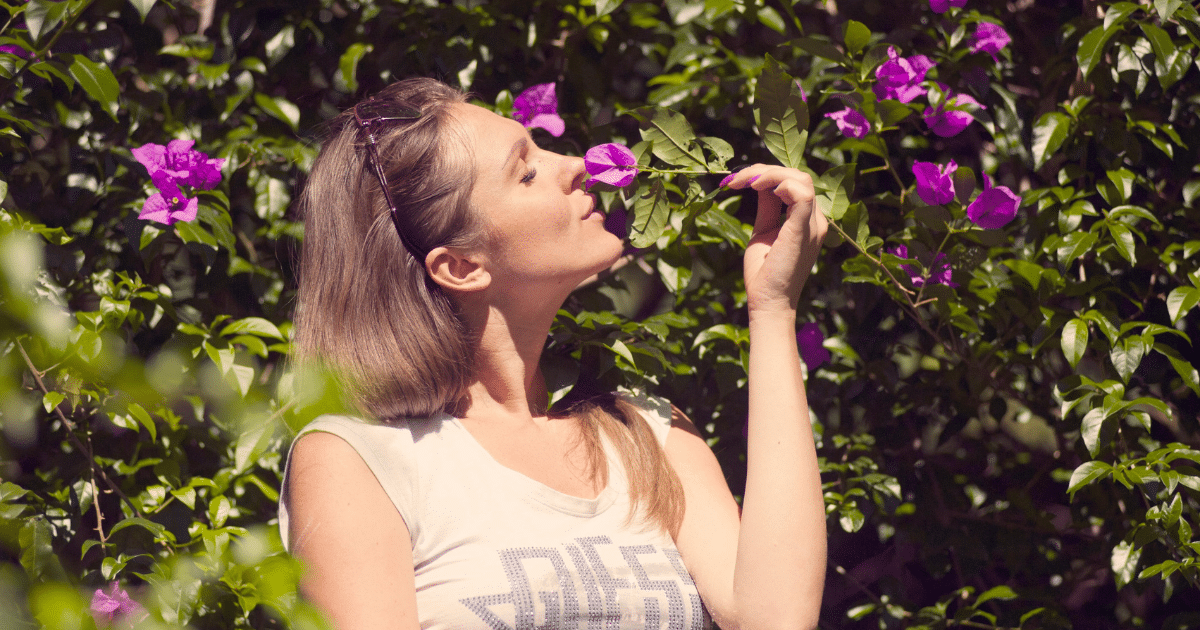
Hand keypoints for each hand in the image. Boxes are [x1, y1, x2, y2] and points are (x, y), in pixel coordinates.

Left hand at [722, 165, 827, 314]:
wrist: (767, 302)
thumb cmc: (764, 273)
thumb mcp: (764, 231)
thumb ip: (768, 208)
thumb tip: (760, 184)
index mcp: (808, 220)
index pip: (794, 182)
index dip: (766, 174)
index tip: (735, 181)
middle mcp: (816, 220)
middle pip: (797, 175)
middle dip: (763, 170)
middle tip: (734, 179)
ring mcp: (813, 225)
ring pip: (800, 178)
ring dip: (768, 173)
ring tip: (743, 181)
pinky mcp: (803, 230)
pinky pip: (801, 193)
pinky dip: (779, 183)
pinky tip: (756, 187)